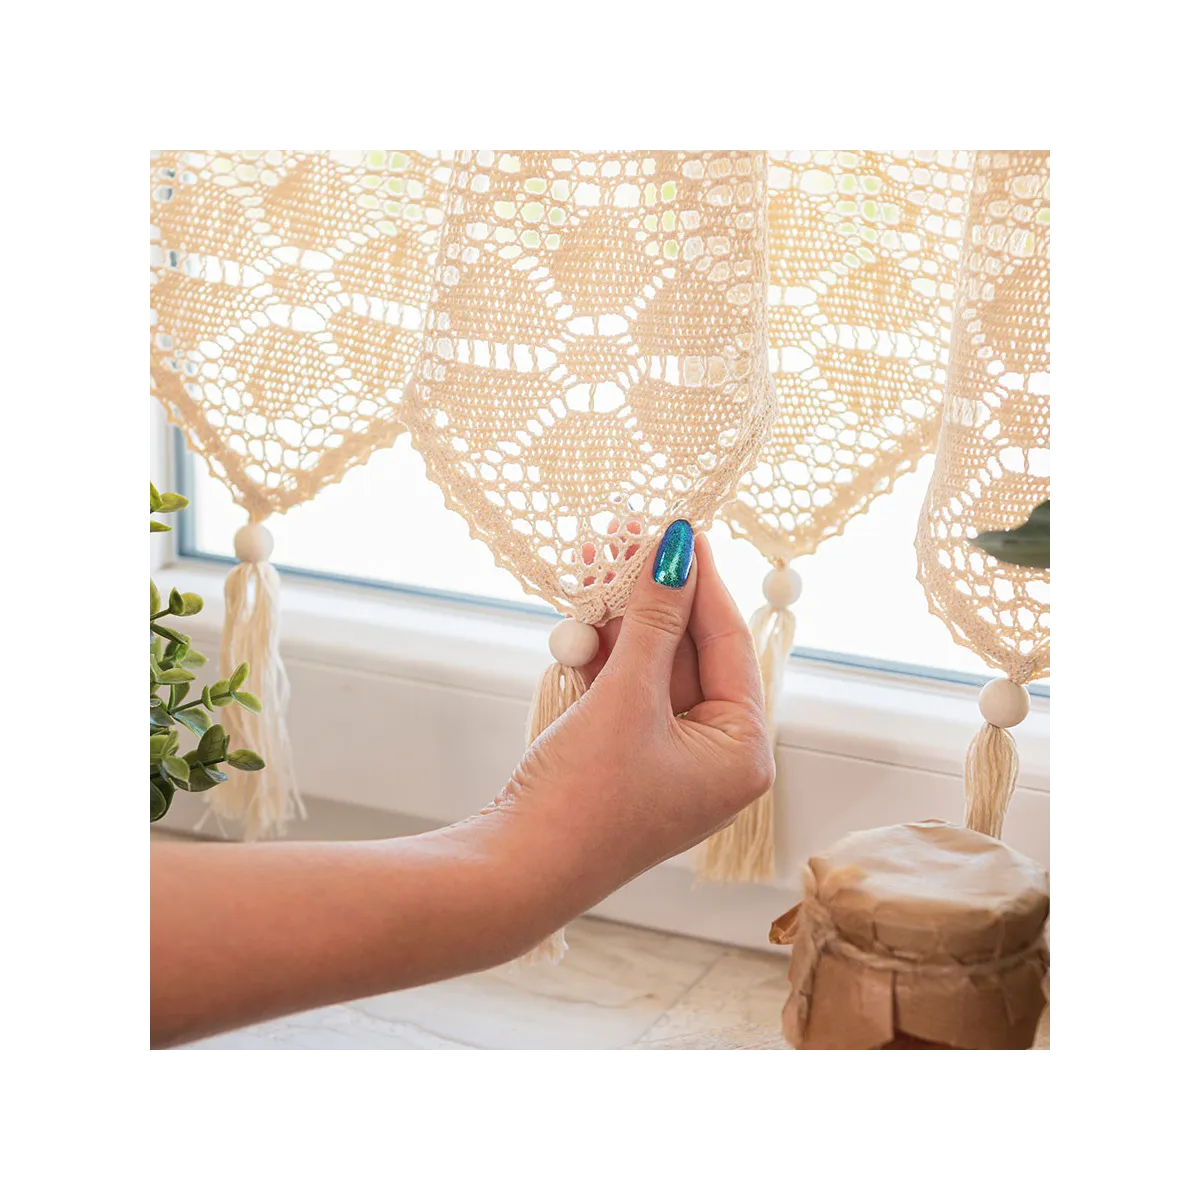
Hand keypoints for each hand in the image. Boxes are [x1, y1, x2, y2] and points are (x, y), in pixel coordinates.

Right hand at [480, 525, 774, 945]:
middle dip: (655, 594)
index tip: (683, 528)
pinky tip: (585, 605)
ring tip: (598, 556)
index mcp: (742, 754)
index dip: (703, 582)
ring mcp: (667, 759)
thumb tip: (675, 549)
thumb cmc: (585, 799)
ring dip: (624, 616)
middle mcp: (713, 758)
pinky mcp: (623, 758)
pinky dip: (605, 651)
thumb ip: (654, 619)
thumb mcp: (627, 697)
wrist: (513, 871)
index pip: (730, 646)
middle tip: (631, 535)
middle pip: (690, 652)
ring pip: (652, 666)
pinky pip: (625, 689)